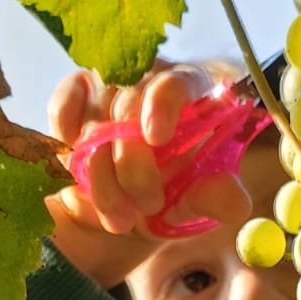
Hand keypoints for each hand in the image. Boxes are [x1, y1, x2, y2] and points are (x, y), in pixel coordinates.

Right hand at [45, 63, 252, 288]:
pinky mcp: (75, 97)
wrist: (125, 211)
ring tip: (119, 220)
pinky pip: (63, 109)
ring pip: (95, 121)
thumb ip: (213, 197)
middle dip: (133, 164)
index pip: (178, 81)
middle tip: (146, 206)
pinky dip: (67, 143)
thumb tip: (237, 205)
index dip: (164, 104)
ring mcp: (109, 86)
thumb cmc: (171, 195)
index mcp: (192, 91)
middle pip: (131, 103)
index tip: (157, 137)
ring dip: (101, 177)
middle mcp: (149, 80)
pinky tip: (75, 174)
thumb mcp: (194, 201)